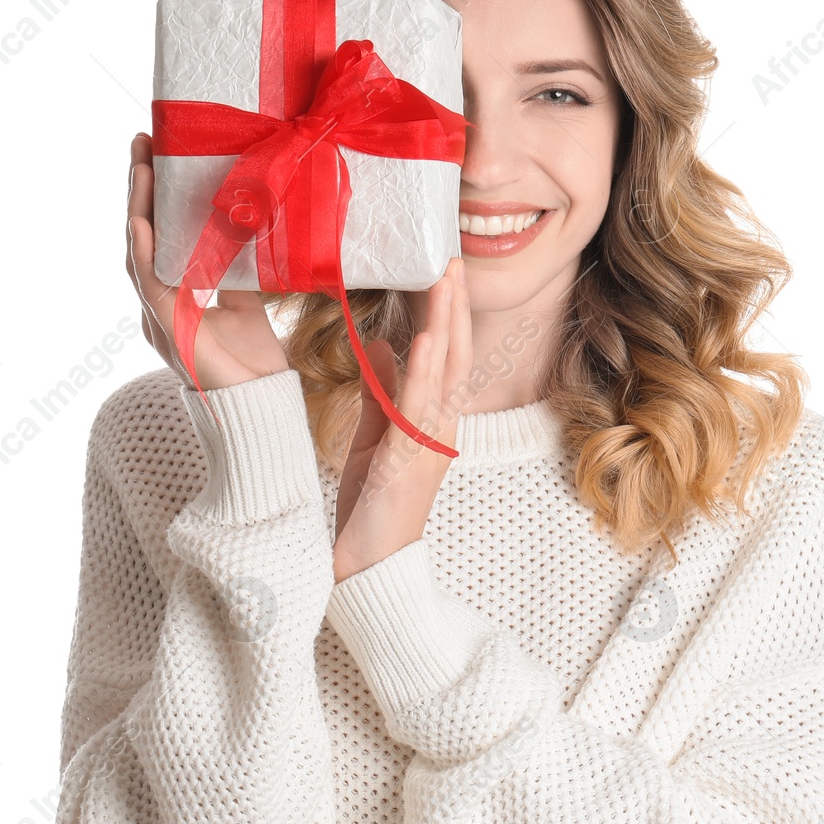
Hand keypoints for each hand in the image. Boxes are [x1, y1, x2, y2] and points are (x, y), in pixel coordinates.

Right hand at [126, 132, 288, 389]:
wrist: (259, 403)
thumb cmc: (252, 360)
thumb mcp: (245, 300)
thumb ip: (233, 269)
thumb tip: (240, 229)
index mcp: (173, 296)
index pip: (158, 237)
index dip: (155, 198)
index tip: (159, 155)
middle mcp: (157, 302)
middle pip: (142, 235)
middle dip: (140, 188)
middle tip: (143, 141)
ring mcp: (157, 314)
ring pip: (138, 249)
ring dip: (137, 205)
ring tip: (140, 164)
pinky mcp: (166, 326)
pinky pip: (147, 280)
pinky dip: (143, 248)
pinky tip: (140, 221)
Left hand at [333, 257, 471, 583]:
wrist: (367, 568)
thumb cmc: (371, 507)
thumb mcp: (376, 437)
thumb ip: (382, 393)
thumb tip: (381, 344)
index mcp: (433, 421)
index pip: (446, 355)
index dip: (447, 311)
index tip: (441, 268)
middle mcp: (440, 428)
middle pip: (456, 354)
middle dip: (455, 305)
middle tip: (452, 255)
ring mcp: (430, 445)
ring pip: (446, 373)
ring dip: (446, 322)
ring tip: (445, 278)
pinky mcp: (409, 462)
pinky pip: (419, 409)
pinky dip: (424, 371)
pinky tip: (425, 338)